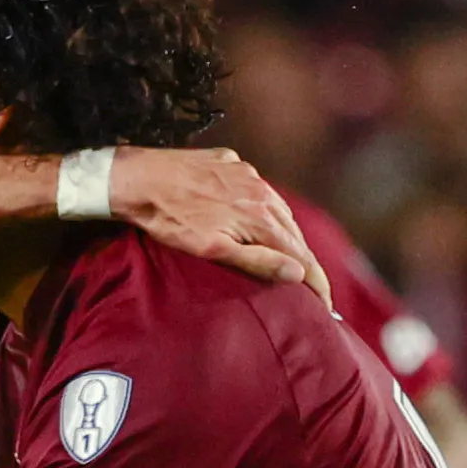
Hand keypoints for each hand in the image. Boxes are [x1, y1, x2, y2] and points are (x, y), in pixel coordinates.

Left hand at [110, 148, 331, 306]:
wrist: (140, 178)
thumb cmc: (170, 219)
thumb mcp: (212, 248)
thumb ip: (256, 260)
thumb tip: (298, 272)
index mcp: (260, 217)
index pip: (300, 254)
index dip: (316, 281)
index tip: (327, 304)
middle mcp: (261, 192)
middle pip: (293, 232)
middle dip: (305, 260)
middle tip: (312, 286)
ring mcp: (247, 174)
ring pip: (278, 209)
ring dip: (286, 234)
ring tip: (290, 256)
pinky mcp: (231, 163)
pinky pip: (258, 189)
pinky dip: (264, 208)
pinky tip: (257, 217)